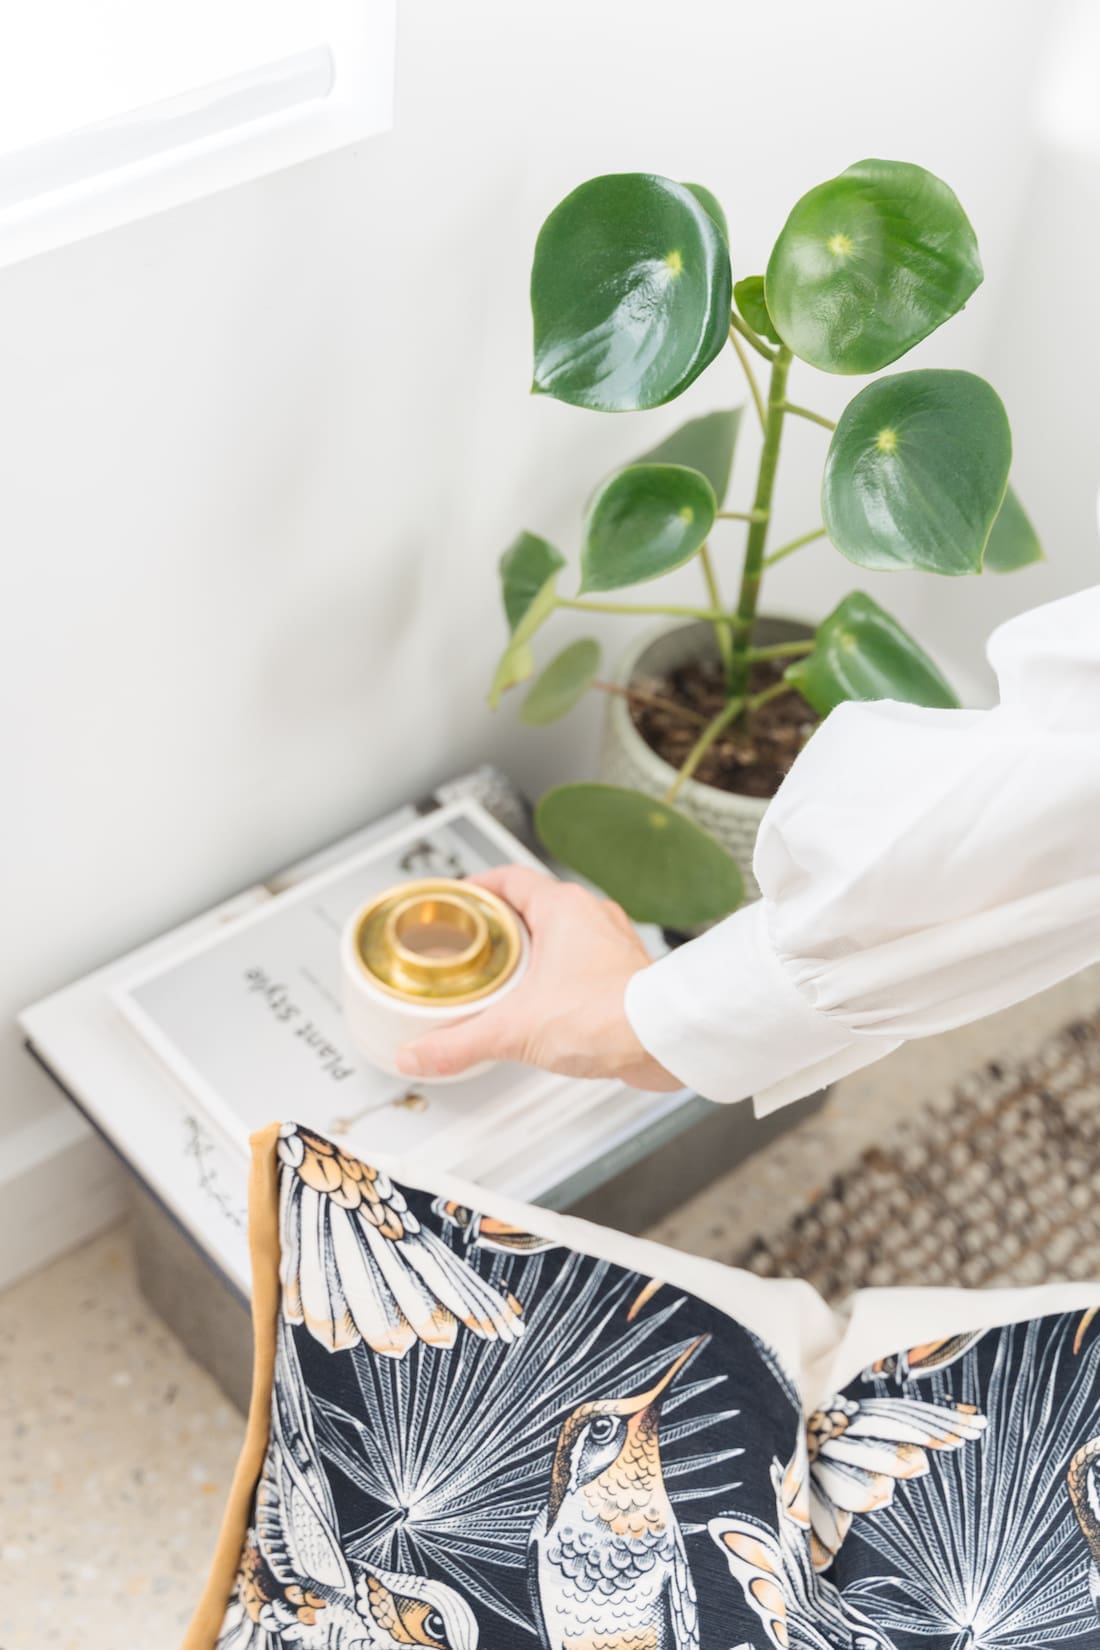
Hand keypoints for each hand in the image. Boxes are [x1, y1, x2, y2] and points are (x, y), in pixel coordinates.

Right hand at [395, 865, 681, 1089]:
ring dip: (531, 951)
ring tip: (502, 978)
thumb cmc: (607, 1017)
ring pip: (561, 933)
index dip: (477, 887)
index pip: (508, 878)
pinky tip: (544, 1002)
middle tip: (469, 947)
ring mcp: (612, 942)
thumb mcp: (515, 1030)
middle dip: (498, 926)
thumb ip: (458, 1043)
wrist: (665, 1040)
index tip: (455, 901)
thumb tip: (415, 1055)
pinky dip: (558, 974)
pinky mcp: (625, 971)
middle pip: (532, 906)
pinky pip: (583, 960)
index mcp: (562, 907)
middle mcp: (590, 915)